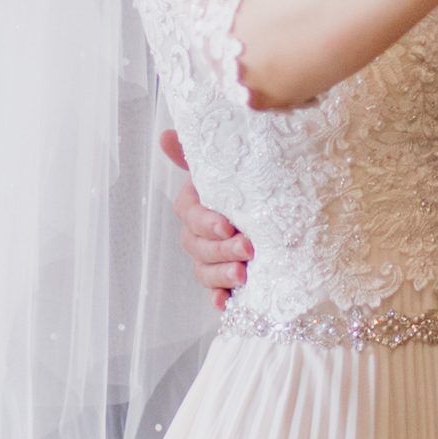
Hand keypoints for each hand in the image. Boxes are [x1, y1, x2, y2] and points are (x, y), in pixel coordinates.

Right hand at [163, 127, 250, 301]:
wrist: (272, 212)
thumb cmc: (244, 186)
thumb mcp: (225, 167)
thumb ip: (193, 154)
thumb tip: (165, 135)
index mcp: (194, 205)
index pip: (190, 215)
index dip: (206, 222)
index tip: (227, 224)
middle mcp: (197, 234)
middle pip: (198, 246)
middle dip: (221, 249)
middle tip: (248, 248)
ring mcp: (209, 259)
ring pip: (205, 271)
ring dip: (221, 275)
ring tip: (243, 275)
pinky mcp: (224, 280)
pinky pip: (215, 293)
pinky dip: (219, 299)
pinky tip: (225, 303)